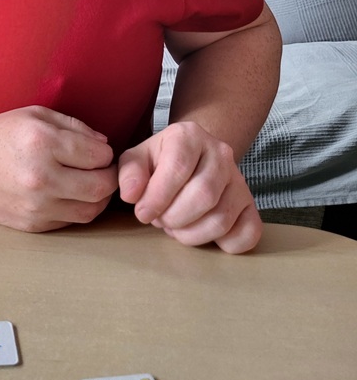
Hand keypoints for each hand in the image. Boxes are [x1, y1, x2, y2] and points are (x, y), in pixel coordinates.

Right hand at [0, 106, 116, 231]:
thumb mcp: (34, 115)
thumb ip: (74, 126)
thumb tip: (104, 145)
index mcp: (43, 143)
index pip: (99, 155)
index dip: (105, 153)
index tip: (97, 152)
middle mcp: (42, 177)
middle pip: (101, 187)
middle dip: (109, 178)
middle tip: (102, 171)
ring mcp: (36, 205)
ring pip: (91, 210)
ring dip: (98, 198)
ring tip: (88, 184)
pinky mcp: (32, 224)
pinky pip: (70, 221)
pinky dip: (76, 209)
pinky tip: (68, 195)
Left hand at [117, 120, 262, 252]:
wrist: (192, 158)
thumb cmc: (160, 161)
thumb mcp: (137, 159)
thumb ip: (129, 174)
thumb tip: (131, 195)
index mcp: (189, 135)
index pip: (178, 168)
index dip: (158, 197)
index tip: (143, 213)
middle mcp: (221, 153)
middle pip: (203, 196)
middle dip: (174, 218)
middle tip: (160, 219)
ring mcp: (240, 180)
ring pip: (221, 219)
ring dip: (191, 233)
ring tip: (175, 225)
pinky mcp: (250, 204)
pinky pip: (248, 233)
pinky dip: (223, 244)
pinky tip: (201, 232)